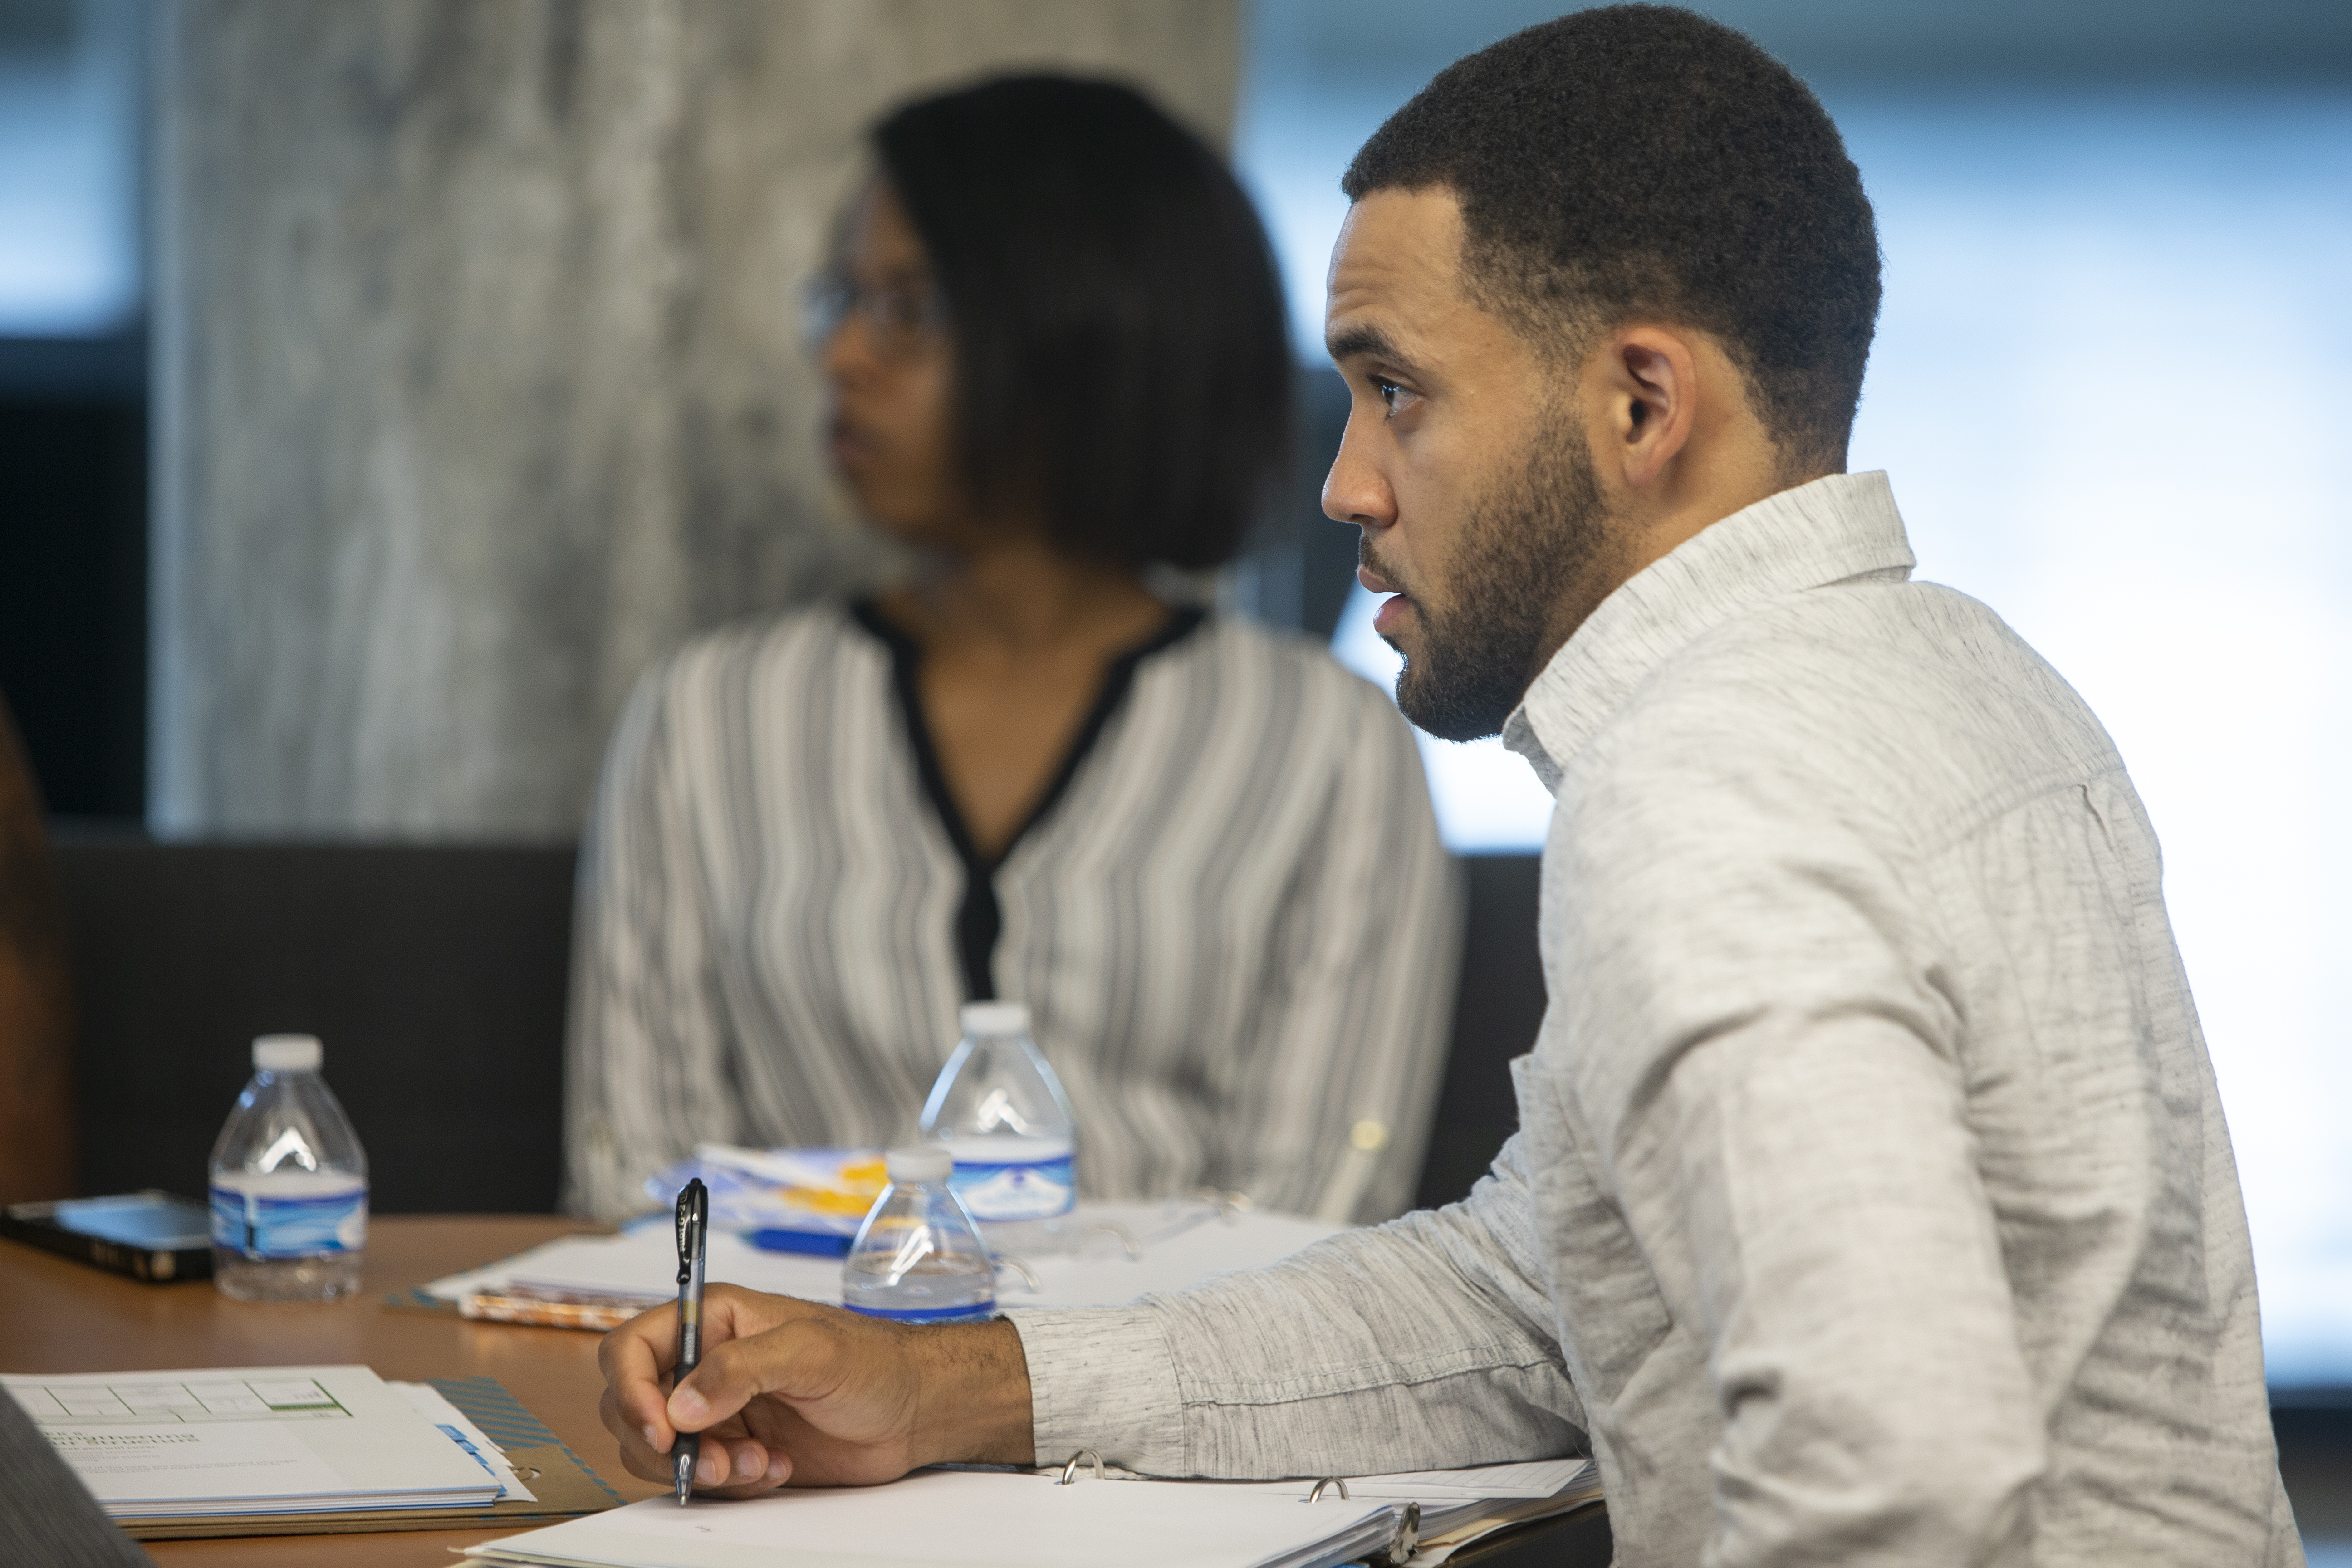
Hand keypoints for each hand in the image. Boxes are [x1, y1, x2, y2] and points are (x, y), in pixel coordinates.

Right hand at [596, 1284, 1033, 1497]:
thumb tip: (679, 1404)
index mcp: (714, 1320)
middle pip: (632, 1407)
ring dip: (700, 1467)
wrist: (915, 1410)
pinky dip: (730, 1483)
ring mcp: (719, 1409)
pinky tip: (776, 1468)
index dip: (630, 1391)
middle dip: (664, 1444)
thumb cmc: (875, 1361)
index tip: (661, 1428)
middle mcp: (708, 1363)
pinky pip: (699, 1476)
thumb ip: (742, 1368)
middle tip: (716, 1458)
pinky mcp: (736, 1448)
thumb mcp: (812, 1351)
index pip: (631, 1348)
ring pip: (659, 1451)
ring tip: (759, 1463)